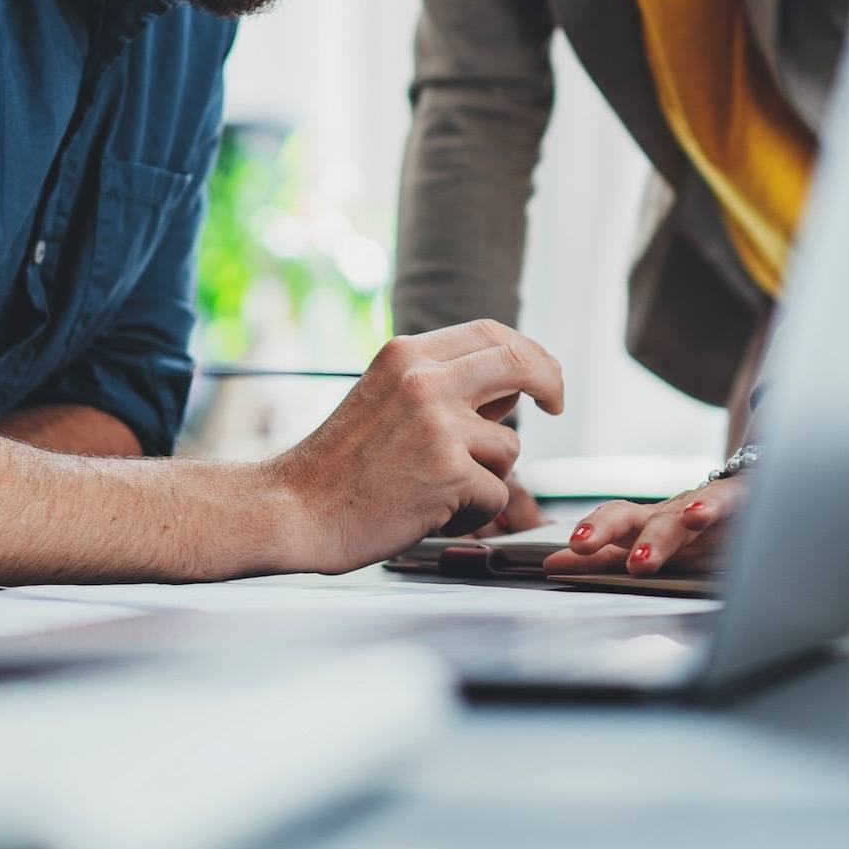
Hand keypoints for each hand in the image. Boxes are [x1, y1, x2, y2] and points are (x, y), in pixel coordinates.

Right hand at [267, 320, 563, 571]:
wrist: (292, 508)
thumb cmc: (337, 466)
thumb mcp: (384, 398)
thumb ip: (441, 387)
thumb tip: (509, 391)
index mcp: (407, 355)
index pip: (490, 334)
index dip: (528, 352)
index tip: (541, 376)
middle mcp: (425, 380)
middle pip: (520, 364)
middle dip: (550, 382)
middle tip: (555, 404)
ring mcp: (439, 426)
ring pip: (508, 446)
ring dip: (487, 476)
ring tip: (435, 491)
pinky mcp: (449, 473)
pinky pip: (496, 495)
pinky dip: (473, 514)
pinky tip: (430, 514)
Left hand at [541, 475, 748, 576]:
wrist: (753, 493)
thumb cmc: (696, 530)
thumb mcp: (651, 547)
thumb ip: (605, 559)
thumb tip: (551, 563)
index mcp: (642, 526)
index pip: (603, 530)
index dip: (580, 544)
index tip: (553, 562)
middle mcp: (664, 514)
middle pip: (627, 516)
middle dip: (601, 529)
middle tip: (580, 546)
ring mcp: (696, 507)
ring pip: (671, 520)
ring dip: (654, 540)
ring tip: (640, 562)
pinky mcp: (734, 498)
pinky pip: (720, 501)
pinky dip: (707, 508)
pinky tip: (696, 516)